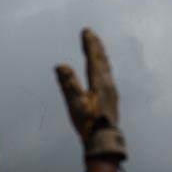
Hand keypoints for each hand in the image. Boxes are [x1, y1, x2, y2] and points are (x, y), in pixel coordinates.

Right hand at [55, 29, 126, 160]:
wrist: (104, 140)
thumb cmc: (89, 123)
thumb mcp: (75, 103)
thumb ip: (68, 84)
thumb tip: (60, 66)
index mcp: (99, 83)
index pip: (93, 58)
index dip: (89, 44)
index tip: (86, 31)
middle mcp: (108, 84)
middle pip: (102, 61)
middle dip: (96, 46)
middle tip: (91, 34)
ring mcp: (111, 91)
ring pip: (106, 68)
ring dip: (100, 56)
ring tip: (97, 48)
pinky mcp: (111, 98)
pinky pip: (107, 76)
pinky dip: (103, 67)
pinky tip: (102, 72)